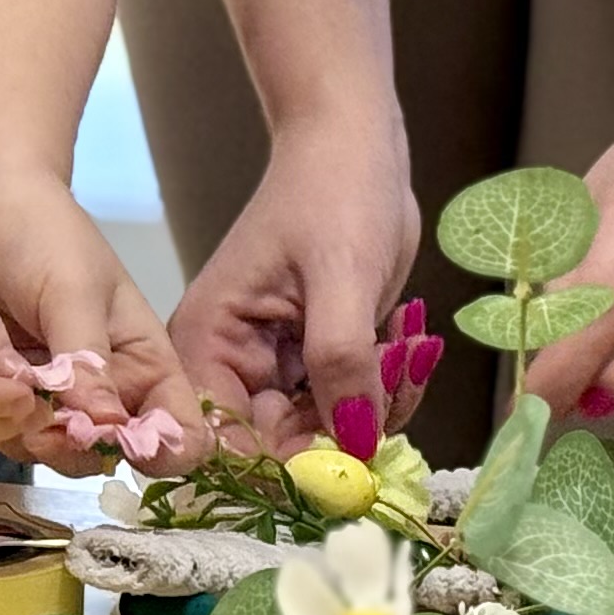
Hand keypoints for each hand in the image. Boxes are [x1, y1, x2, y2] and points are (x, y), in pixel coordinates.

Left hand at [0, 170, 204, 469]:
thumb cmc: (42, 234)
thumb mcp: (75, 288)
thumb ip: (88, 357)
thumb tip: (106, 427)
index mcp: (143, 364)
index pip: (180, 431)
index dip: (169, 452)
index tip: (137, 446)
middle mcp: (103, 395)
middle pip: (111, 457)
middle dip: (85, 450)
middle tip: (53, 423)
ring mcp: (50, 405)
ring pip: (55, 456)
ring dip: (35, 439)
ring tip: (11, 393)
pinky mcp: (0, 405)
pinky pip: (4, 439)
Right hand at [163, 115, 419, 453]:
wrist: (354, 144)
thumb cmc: (333, 191)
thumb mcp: (341, 275)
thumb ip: (341, 363)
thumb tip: (352, 448)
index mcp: (208, 346)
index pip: (230, 448)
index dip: (290, 471)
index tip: (358, 466)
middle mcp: (232, 368)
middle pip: (283, 453)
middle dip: (349, 433)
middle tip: (395, 378)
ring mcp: (276, 368)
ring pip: (326, 437)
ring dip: (377, 408)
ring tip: (404, 347)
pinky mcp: (316, 362)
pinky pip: (351, 410)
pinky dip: (386, 391)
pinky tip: (406, 343)